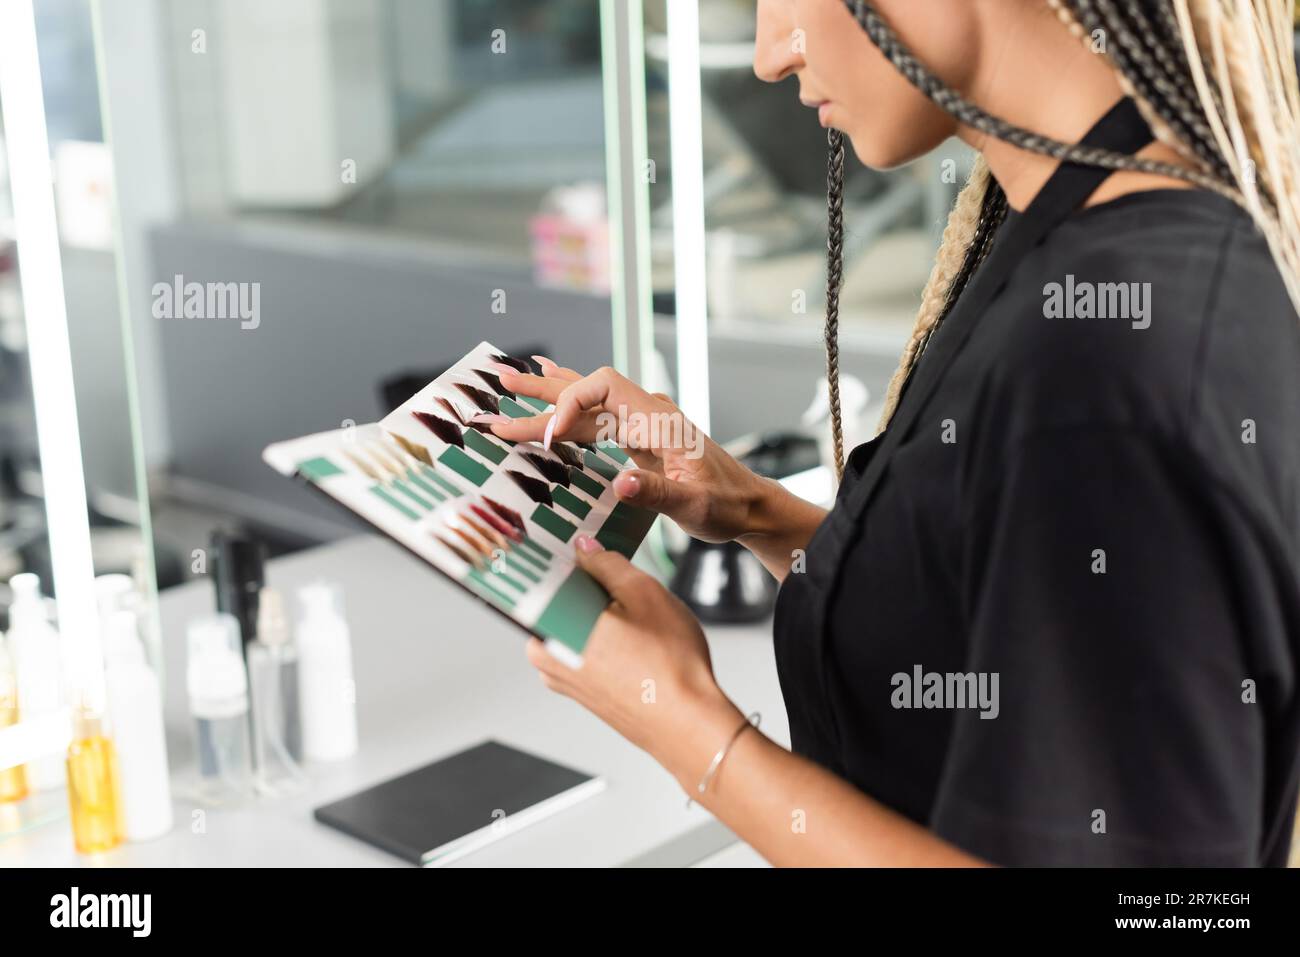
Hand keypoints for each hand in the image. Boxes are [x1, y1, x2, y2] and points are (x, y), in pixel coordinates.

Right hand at [482, 358, 768, 543]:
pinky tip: (549, 403)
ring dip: (548, 399)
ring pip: (587, 403)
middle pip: (587, 388)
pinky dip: (568, 413)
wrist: (748, 505)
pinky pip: (596, 419)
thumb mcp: (694, 505)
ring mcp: (642, 424)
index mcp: (659, 420)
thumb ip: (656, 492)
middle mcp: (647, 413)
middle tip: (501, 381)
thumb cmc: (726, 504)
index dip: (571, 405)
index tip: (549, 437)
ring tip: (508, 386)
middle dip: (543, 388)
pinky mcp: (638, 438)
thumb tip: (620, 483)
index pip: (604, 388)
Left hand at [526, 535, 743, 784]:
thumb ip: (606, 563)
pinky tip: (635, 636)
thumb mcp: (642, 592)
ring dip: (598, 611)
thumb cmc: (668, 665)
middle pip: (557, 601)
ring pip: (573, 625)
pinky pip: (584, 648)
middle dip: (586, 585)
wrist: (688, 723)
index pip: (539, 576)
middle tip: (617, 575)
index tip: (574, 541)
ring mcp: (561, 677)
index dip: (559, 554)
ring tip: (634, 611)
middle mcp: (546, 656)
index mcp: (550, 627)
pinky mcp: (581, 691)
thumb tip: (584, 549)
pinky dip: (604, 636)